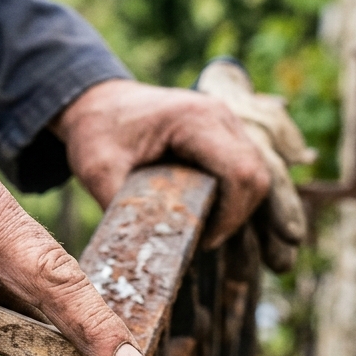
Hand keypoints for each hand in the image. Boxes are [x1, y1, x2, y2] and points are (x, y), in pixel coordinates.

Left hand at [52, 78, 272, 248]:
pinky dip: (235, 200)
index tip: (202, 242)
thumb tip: (135, 252)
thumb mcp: (99, 170)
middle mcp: (221, 116)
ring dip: (237, 210)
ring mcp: (228, 124)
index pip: (241, 173)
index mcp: (196, 119)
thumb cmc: (97, 131)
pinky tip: (208, 217)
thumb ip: (119, 206)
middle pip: (257, 178)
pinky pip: (246, 172)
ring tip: (202, 231)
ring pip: (258, 177)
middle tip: (201, 242)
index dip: (230, 217)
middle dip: (235, 218)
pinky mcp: (226, 136)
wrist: (99, 103)